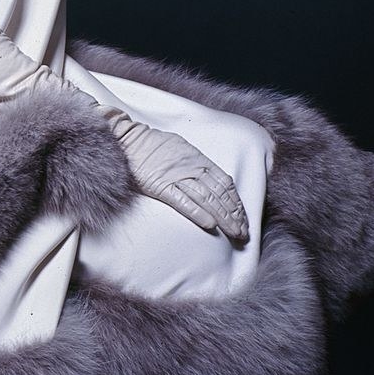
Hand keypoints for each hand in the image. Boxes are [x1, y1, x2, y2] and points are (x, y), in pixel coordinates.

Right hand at [100, 107, 248, 241]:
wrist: (130, 141)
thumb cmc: (155, 145)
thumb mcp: (182, 148)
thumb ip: (198, 164)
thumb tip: (214, 180)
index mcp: (198, 159)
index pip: (225, 183)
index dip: (236, 202)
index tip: (244, 218)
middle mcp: (191, 168)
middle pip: (218, 194)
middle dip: (234, 215)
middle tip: (243, 233)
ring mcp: (176, 177)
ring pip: (206, 199)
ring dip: (222, 217)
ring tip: (234, 233)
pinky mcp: (161, 186)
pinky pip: (182, 201)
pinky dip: (197, 212)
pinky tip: (209, 224)